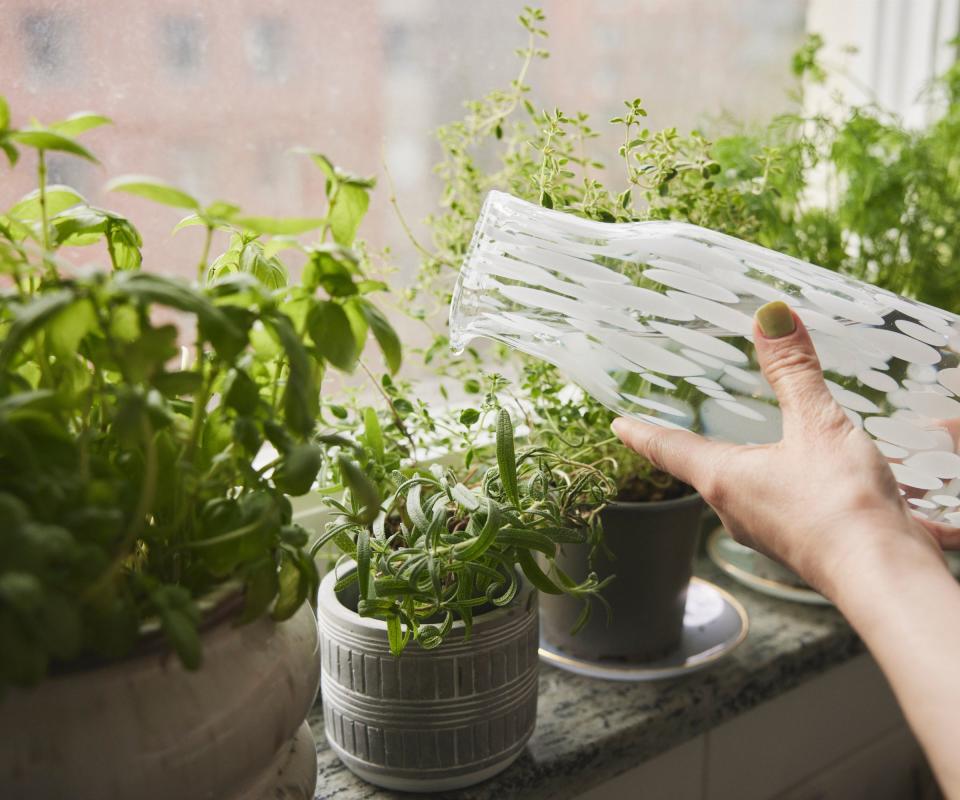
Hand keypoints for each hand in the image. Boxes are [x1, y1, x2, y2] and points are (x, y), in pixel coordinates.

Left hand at [611, 301, 955, 599]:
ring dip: (742, 465)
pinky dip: (784, 482)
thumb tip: (771, 315)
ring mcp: (767, 532)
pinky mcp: (801, 543)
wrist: (885, 578)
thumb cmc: (840, 504)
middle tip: (682, 425)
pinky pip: (781, 504)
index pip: (668, 448)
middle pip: (702, 470)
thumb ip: (795, 372)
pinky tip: (808, 473)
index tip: (618, 424)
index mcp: (722, 479)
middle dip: (692, 446)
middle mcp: (734, 510)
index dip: (642, 432)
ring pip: (743, 489)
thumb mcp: (818, 425)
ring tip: (746, 442)